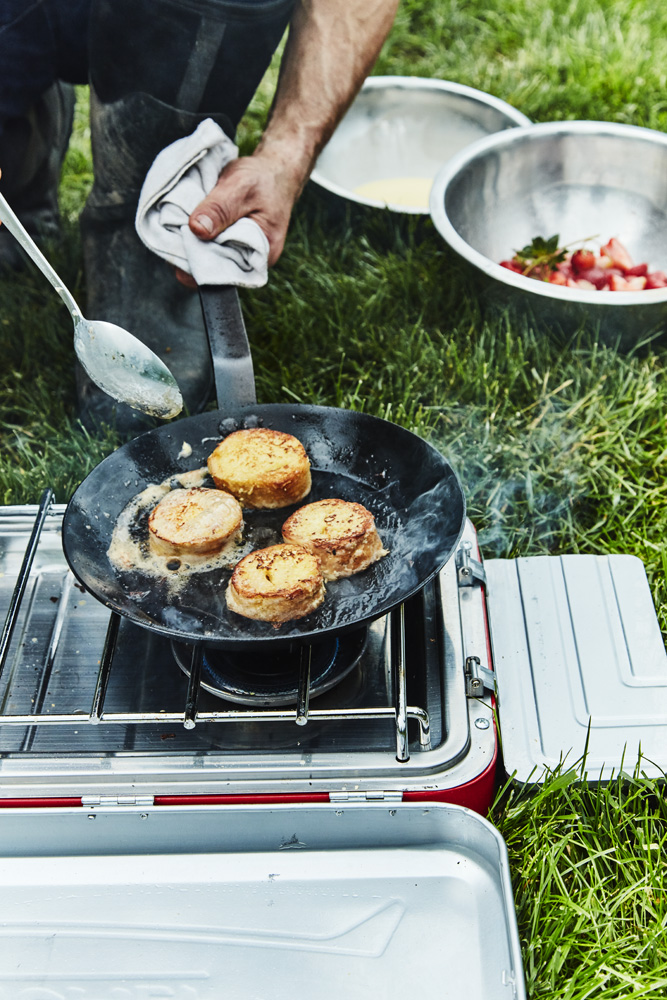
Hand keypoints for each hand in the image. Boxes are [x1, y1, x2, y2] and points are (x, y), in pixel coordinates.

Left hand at [175, 151, 301, 287]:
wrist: (275, 172)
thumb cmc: (263, 178)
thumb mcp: (240, 187)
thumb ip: (219, 209)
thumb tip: (197, 229)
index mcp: (261, 256)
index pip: (223, 272)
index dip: (197, 262)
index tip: (179, 241)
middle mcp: (251, 262)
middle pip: (213, 268)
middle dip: (192, 251)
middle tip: (176, 227)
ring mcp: (240, 255)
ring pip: (209, 258)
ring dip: (192, 242)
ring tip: (183, 223)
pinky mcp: (231, 245)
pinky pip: (209, 247)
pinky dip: (197, 236)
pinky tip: (192, 223)